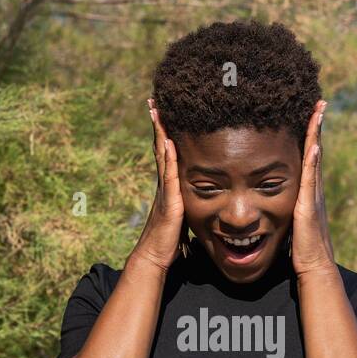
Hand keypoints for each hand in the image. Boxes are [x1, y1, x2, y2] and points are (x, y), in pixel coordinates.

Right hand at [129, 98, 184, 273]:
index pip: (167, 153)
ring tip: (156, 111)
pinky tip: (169, 141)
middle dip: (158, 124)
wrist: (155, 256)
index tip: (163, 112)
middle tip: (153, 101)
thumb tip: (202, 199)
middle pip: (160, 147)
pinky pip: (169, 174)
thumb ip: (187, 202)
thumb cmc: (169, 239)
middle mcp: (164, 183)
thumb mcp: (183, 215)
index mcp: (169, 185)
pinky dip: (168, 157)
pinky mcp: (170, 201)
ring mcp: (165, 190)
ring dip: (160, 132)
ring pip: (161, 155)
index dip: (165, 132)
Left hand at [290, 99, 335, 276]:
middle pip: (314, 151)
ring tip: (319, 111)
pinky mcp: (308, 206)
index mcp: (306, 193)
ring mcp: (313, 196)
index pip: (307, 159)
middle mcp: (313, 190)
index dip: (308, 137)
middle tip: (319, 103)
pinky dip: (313, 160)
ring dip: (317, 134)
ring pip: (314, 158)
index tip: (309, 116)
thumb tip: (272, 207)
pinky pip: (310, 178)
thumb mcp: (291, 224)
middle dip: (317, 127)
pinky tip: (314, 144)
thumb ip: (288, 212)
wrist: (314, 267)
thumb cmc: (300, 250)